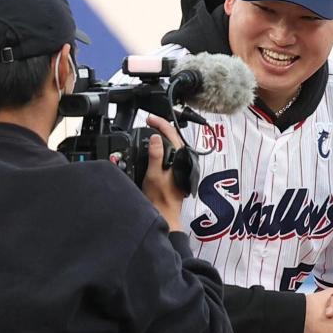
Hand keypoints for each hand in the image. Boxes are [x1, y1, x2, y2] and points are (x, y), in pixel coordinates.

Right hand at [142, 115, 184, 230]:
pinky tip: (155, 146)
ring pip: (173, 144)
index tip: (149, 119)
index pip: (172, 133)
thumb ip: (156, 155)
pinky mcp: (177, 170)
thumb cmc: (161, 198)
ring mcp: (181, 165)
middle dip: (161, 126)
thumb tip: (155, 138)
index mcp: (180, 158)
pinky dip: (163, 145)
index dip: (160, 123)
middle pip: (174, 137)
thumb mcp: (154, 175)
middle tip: (148, 121)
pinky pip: (171, 152)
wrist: (166, 213)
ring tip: (151, 129)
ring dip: (162, 135)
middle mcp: (184, 160)